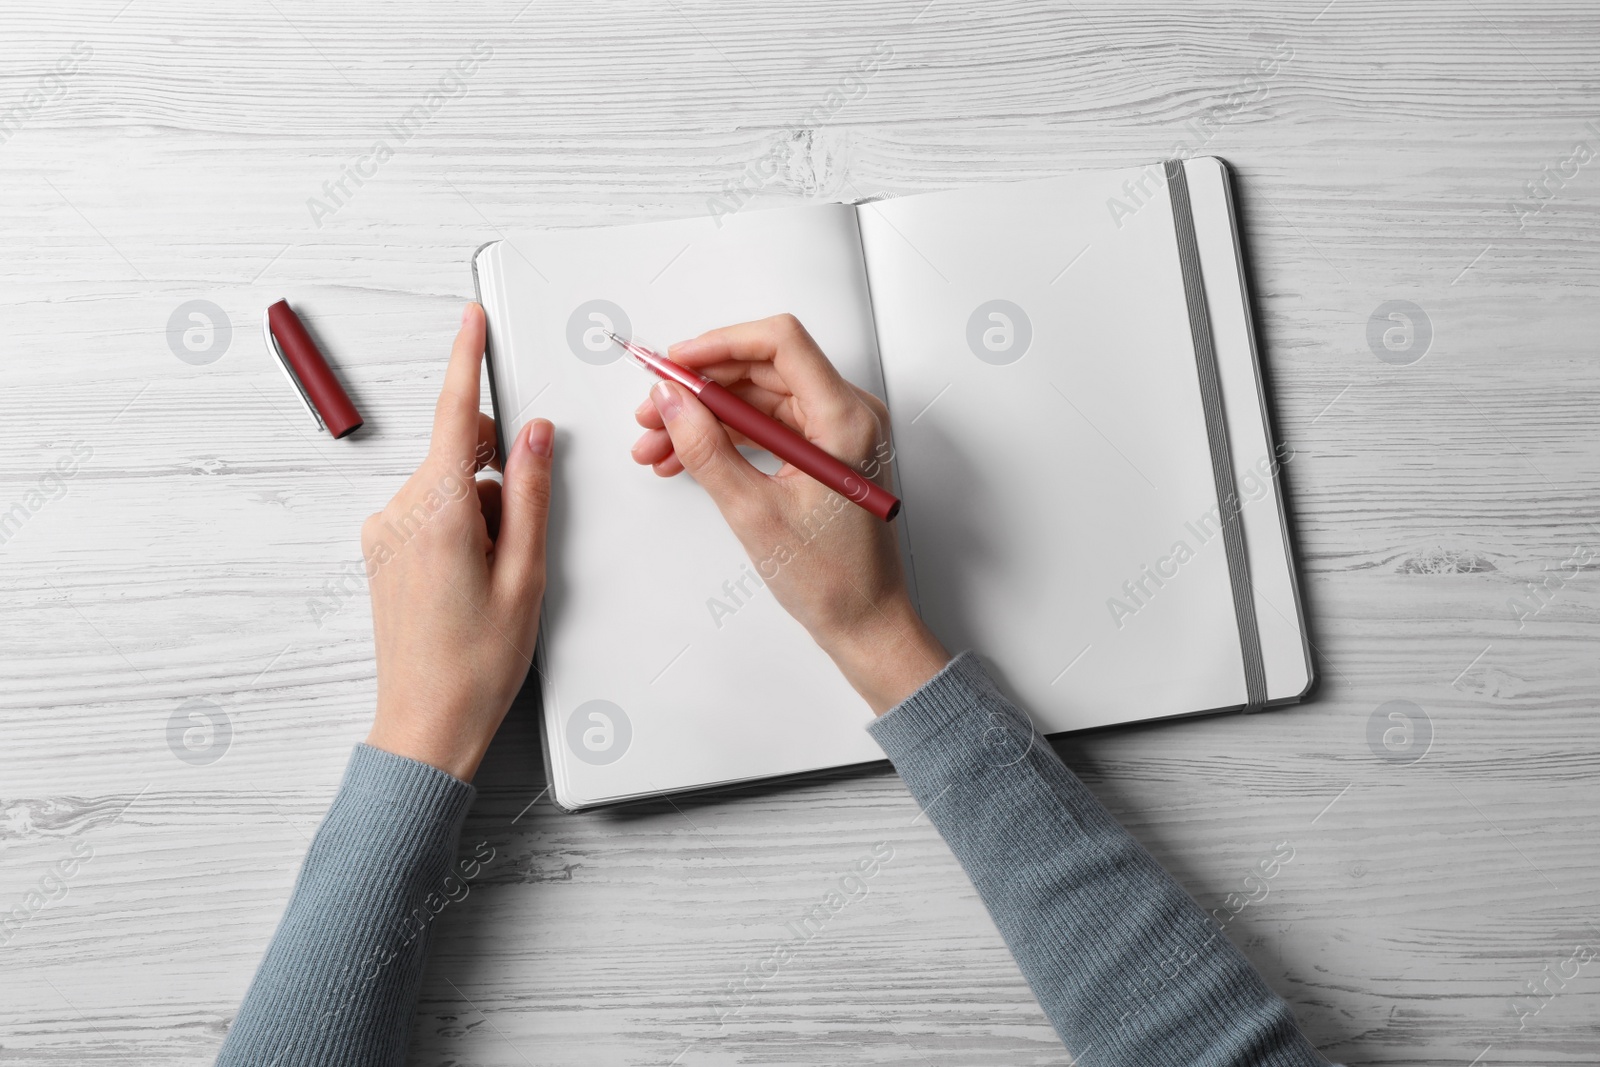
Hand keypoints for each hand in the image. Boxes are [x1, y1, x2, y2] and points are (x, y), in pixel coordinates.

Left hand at [363, 303, 553, 780]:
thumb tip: (534, 434)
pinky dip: (462, 529)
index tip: (472, 318)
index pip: (456, 414)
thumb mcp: (525, 574)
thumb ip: (529, 492)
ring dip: (482, 512)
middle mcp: (398, 513)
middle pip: (461, 454)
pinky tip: (473, 581)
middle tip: (519, 543)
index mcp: (436, 512)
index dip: (467, 360)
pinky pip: (432, 514)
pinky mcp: (382, 552)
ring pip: (450, 487)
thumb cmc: (476, 664)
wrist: (426, 726)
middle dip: (497, 477)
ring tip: (496, 578)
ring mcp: (384, 534)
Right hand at [629, 314, 948, 712]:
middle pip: (763, 369)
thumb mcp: (754, 513)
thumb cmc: (833, 579)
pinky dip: (726, 437)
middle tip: (653, 411)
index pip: (780, 343)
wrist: (864, 623)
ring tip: (657, 443)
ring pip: (759, 399)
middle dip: (701, 387)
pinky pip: (768, 426)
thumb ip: (706, 449)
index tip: (675, 363)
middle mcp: (848, 416)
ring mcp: (837, 434)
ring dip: (705, 416)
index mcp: (845, 420)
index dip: (720, 345)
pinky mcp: (823, 453)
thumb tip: (671, 401)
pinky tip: (684, 456)